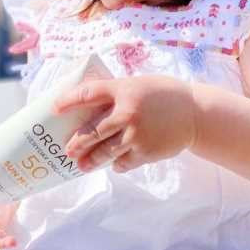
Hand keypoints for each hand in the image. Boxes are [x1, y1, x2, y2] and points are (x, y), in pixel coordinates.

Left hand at [54, 75, 196, 172]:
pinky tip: (114, 163)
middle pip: (91, 131)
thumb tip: (89, 107)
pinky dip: (116, 163)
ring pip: (104, 151)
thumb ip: (117, 94)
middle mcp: (127, 112)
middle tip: (67, 150)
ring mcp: (136, 134)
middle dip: (76, 143)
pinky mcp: (145, 152)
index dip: (68, 100)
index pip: (88, 94)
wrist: (195, 113)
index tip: (54, 108)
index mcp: (123, 90)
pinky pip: (123, 162)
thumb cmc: (164, 95)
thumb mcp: (138, 85)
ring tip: (82, 165)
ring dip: (90, 160)